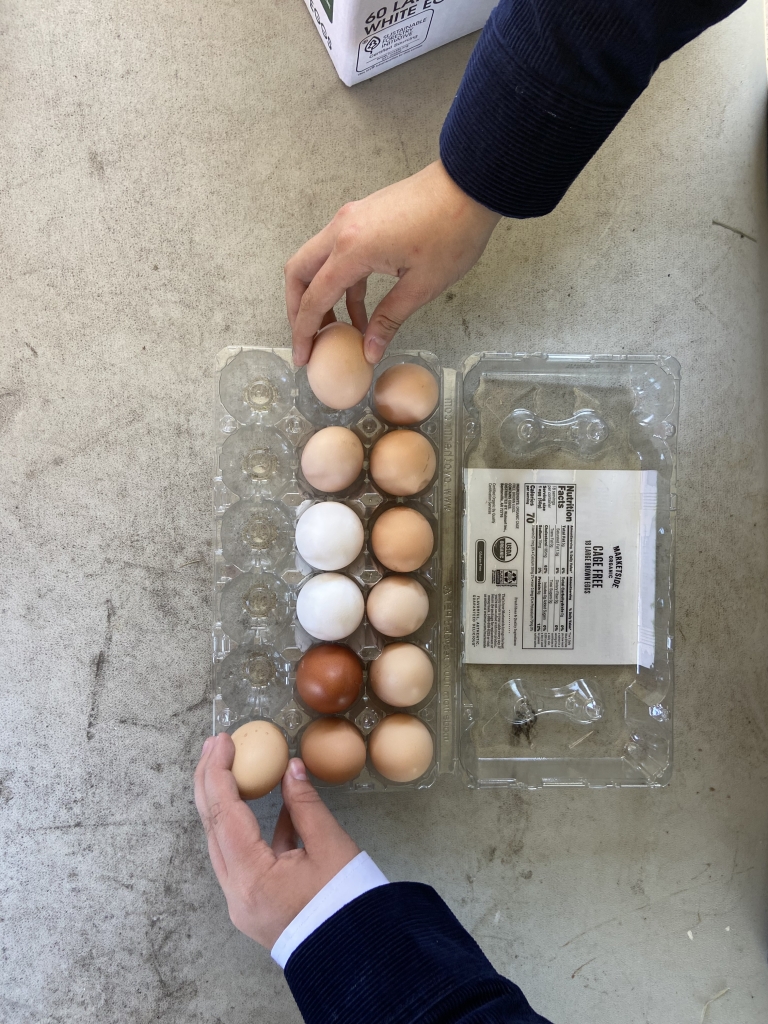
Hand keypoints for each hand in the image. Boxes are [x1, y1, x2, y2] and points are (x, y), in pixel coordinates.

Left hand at [194, 732, 359, 948]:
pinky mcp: (254, 903)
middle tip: (216, 744)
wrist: (357, 956)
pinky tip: (270, 802)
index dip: (220, 772)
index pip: (224, 815)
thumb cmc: (347, 904)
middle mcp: (237, 893)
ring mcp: (242, 901)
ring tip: (232, 765)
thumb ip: (306, 805)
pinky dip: (252, 827)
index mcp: (252, 879)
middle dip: (211, 781)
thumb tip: (290, 768)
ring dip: (226, 802)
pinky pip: (244, 857)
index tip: (223, 740)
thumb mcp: (331, 847)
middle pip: (212, 827)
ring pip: (223, 842)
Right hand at [285, 160, 500, 366]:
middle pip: (299, 273)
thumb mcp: (421, 286)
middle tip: (308, 339)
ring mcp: (351, 219)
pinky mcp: (363, 217)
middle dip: (298, 309)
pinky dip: (341, 282)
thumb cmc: (452, 232)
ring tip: (338, 330)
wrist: (470, 184)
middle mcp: (342, 230)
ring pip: (316, 262)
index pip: (314, 297)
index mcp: (352, 248)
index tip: (302, 356)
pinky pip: (338, 253)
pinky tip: (359, 309)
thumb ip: (388, 320)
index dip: (304, 331)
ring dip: (321, 295)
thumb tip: (369, 352)